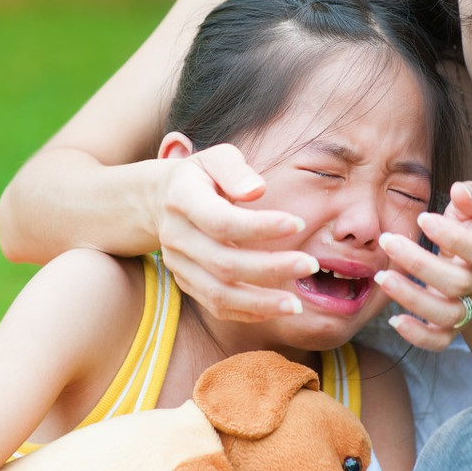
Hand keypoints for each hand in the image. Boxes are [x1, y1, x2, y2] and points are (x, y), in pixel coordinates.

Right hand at [157, 143, 316, 322]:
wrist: (160, 199)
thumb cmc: (202, 176)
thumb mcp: (215, 158)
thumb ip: (235, 170)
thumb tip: (258, 190)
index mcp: (182, 198)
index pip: (221, 221)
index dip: (260, 226)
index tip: (299, 223)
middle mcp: (176, 235)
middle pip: (223, 263)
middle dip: (270, 268)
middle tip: (311, 265)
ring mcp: (178, 264)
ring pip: (217, 294)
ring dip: (260, 302)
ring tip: (297, 304)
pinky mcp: (185, 282)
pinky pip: (215, 306)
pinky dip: (247, 312)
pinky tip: (276, 309)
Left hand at [373, 181, 471, 349]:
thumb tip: (458, 190)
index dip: (451, 237)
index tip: (423, 218)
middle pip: (455, 283)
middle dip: (418, 263)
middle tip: (387, 240)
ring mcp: (468, 308)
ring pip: (445, 314)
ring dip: (412, 299)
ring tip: (381, 278)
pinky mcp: (452, 326)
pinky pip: (439, 341)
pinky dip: (418, 336)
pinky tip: (393, 320)